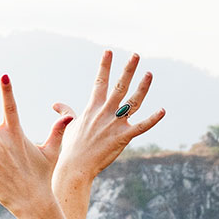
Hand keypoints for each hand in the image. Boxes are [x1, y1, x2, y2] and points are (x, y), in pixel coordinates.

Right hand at [51, 50, 165, 218]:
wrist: (75, 166)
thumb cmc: (71, 148)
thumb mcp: (68, 126)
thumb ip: (66, 112)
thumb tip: (56, 105)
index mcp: (92, 108)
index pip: (99, 82)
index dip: (104, 66)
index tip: (109, 51)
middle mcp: (105, 112)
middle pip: (119, 86)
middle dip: (128, 69)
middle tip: (136, 55)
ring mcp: (115, 124)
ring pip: (132, 101)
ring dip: (142, 87)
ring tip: (149, 74)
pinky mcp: (123, 137)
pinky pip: (142, 127)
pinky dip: (153, 119)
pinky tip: (162, 110)